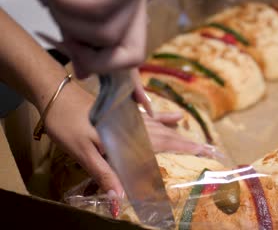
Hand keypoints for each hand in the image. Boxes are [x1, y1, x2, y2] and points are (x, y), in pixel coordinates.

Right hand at [30, 0, 152, 78]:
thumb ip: (80, 31)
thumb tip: (84, 71)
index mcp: (125, 6)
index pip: (134, 53)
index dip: (113, 70)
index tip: (89, 66)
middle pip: (128, 55)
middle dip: (83, 48)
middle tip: (58, 15)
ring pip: (106, 34)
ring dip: (63, 14)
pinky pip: (96, 8)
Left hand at [45, 81, 220, 196]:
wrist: (55, 94)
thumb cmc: (66, 124)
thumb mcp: (81, 152)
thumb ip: (103, 173)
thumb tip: (121, 199)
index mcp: (126, 135)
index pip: (162, 144)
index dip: (183, 149)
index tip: (204, 152)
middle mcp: (132, 124)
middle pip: (165, 136)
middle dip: (186, 143)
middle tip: (207, 148)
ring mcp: (129, 117)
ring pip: (160, 127)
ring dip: (178, 134)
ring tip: (196, 139)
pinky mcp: (122, 112)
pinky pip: (149, 116)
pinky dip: (163, 117)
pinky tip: (173, 116)